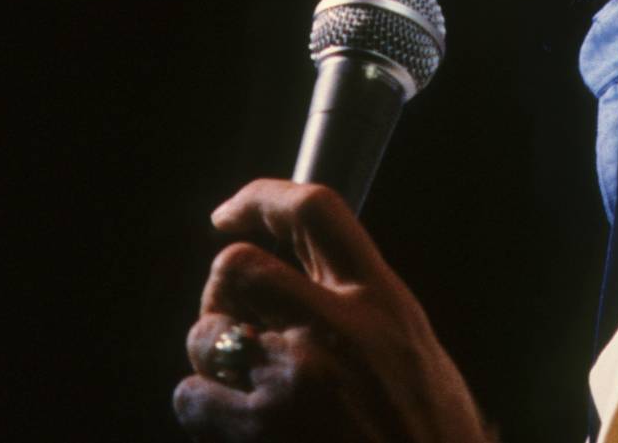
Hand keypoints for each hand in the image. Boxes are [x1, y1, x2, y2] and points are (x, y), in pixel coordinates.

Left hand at [174, 179, 493, 442]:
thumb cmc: (426, 434)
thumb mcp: (411, 350)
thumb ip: (359, 306)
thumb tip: (300, 272)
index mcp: (382, 302)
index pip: (314, 211)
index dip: (260, 198)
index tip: (231, 214)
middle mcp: (338, 328)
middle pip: (238, 264)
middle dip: (220, 291)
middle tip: (229, 319)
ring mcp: (295, 378)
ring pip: (205, 332)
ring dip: (211, 358)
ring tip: (241, 388)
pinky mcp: (259, 429)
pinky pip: (191, 395)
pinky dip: (202, 409)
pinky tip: (232, 428)